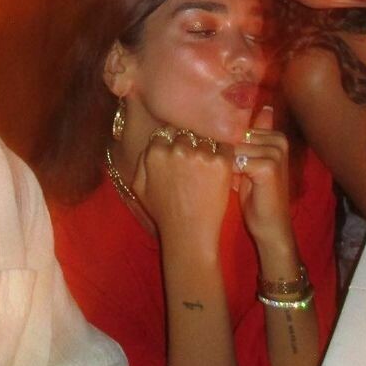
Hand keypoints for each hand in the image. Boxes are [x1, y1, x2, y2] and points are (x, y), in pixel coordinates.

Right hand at [132, 126, 232, 252]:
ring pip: (206, 138)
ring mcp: (200, 154)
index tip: (180, 152)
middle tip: (195, 161)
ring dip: (208, 148)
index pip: (166, 131)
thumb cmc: (163, 213)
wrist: (189, 233)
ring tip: (207, 168)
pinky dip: (225, 153)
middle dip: (191, 143)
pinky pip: (226, 146)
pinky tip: (220, 167)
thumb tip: (153, 142)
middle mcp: (177, 149)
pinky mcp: (221, 162)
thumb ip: (142, 160)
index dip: (173, 140)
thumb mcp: (139, 187)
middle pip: (187, 133)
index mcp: (155, 152)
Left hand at [233, 107, 294, 254]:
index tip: (221, 159)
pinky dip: (228, 174)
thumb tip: (225, 122)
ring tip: (228, 179)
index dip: (225, 143)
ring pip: (233, 148)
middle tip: (226, 173)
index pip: (239, 128)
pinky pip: (235, 162)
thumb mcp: (248, 164)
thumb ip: (243, 142)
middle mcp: (279, 140)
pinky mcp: (268, 167)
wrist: (271, 226)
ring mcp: (275, 153)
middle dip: (223, 152)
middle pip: (235, 136)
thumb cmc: (256, 195)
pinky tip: (230, 185)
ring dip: (224, 164)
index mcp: (277, 136)